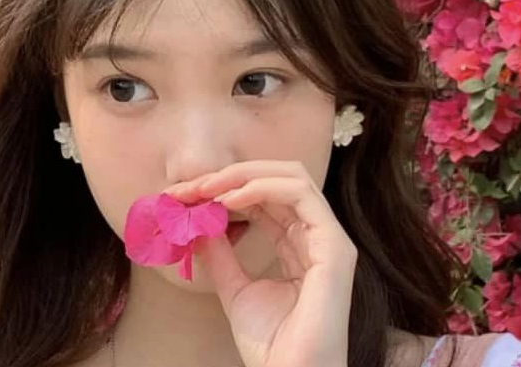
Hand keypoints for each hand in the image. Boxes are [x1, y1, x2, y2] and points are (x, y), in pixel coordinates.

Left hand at [163, 160, 356, 366]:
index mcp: (298, 243)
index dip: (224, 189)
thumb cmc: (270, 345)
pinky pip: (300, 195)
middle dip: (229, 176)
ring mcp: (329, 239)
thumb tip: (199, 221)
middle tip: (190, 186)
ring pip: (291, 177)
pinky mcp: (335, 246)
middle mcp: (317, 235)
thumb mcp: (234, 288)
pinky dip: (261, 187)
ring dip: (242, 176)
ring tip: (205, 188)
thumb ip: (220, 253)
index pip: (264, 198)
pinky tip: (229, 198)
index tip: (184, 196)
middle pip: (277, 179)